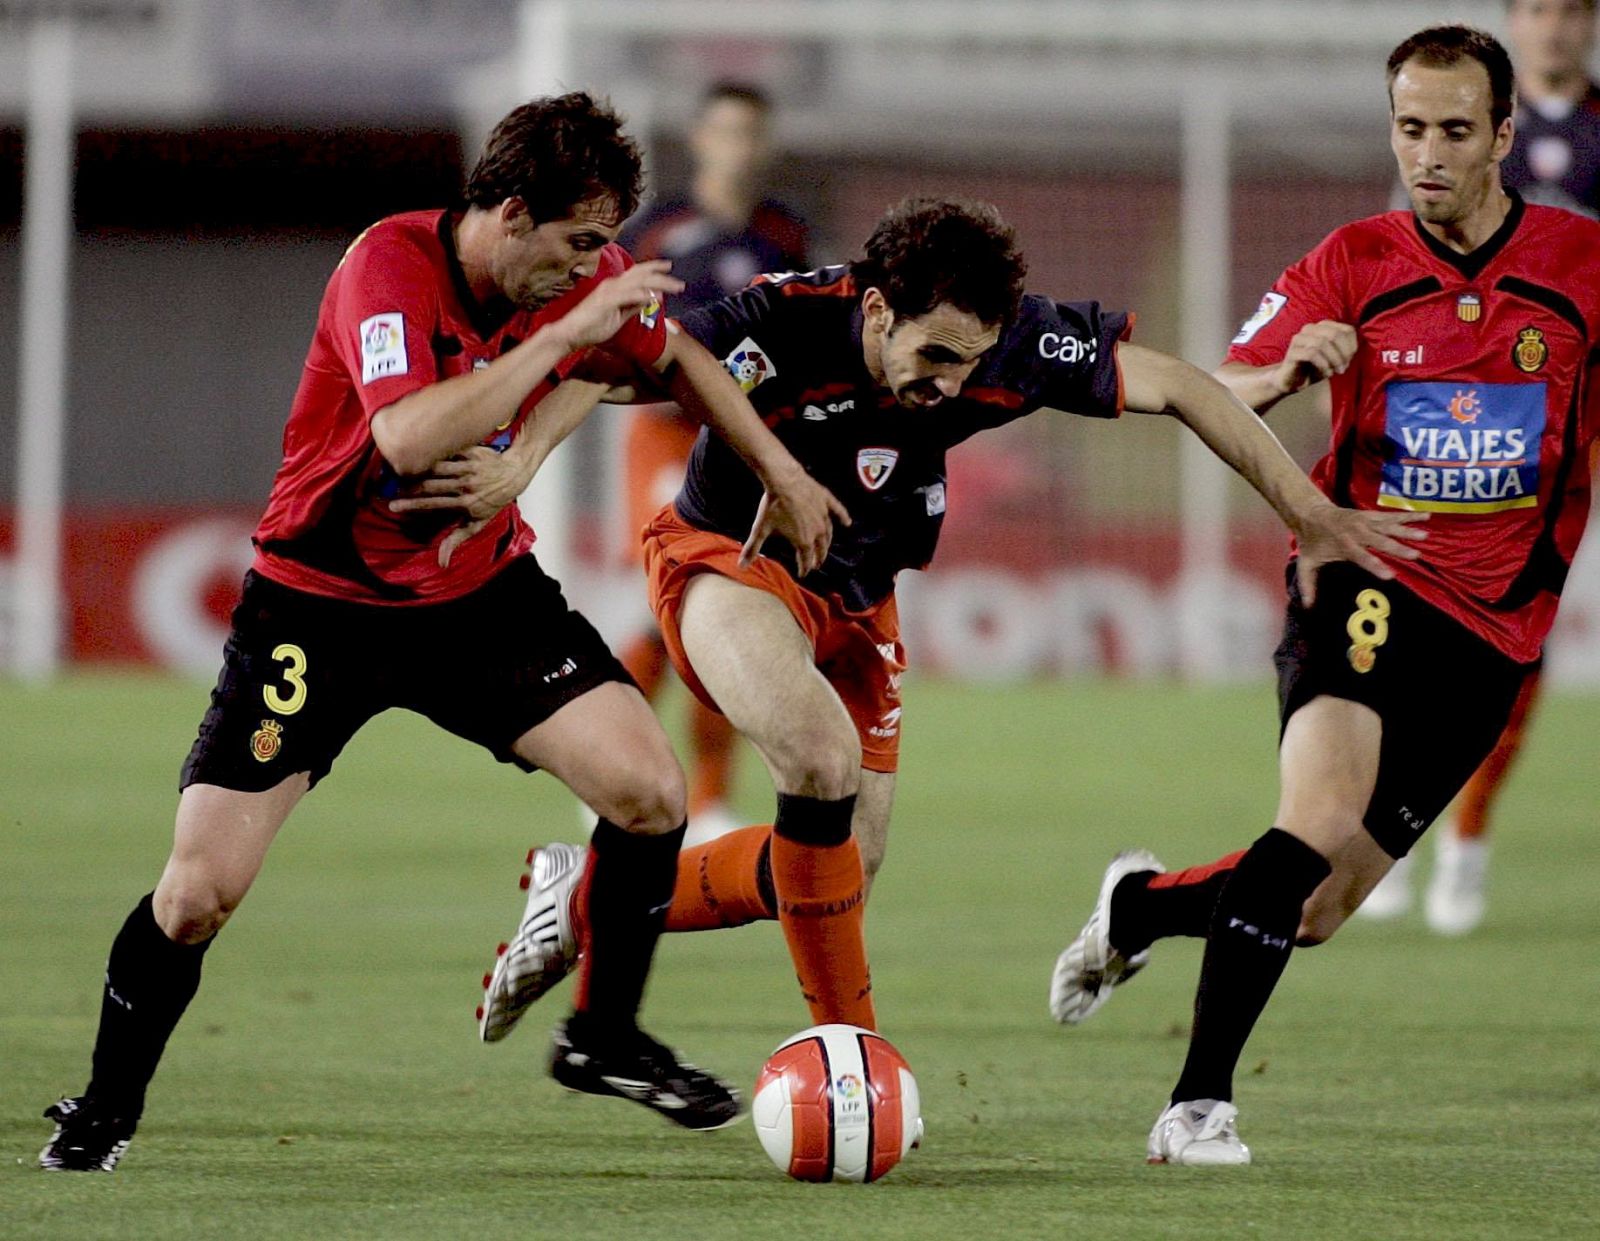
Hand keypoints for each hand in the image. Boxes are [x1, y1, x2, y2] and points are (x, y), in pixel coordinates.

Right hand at [389, 445, 531, 567]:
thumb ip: (456, 540)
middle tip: (393, 489)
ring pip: (436, 467)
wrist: (514, 474)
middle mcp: (466, 485)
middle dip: (409, 487)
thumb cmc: (493, 501)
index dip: (411, 505)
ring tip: (403, 473)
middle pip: (430, 485)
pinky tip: (420, 456)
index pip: (433, 504)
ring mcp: (469, 468)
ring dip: (418, 469)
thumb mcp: (477, 524)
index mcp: (466, 504)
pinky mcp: (471, 452)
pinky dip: (433, 453)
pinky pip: (447, 452)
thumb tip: (442, 563)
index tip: (393, 506)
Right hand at [556, 261, 684, 352]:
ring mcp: (608, 291)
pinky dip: (642, 295)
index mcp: (615, 286)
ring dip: (658, 284)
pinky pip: (627, 296)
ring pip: (638, 282)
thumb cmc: (592, 326)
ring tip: (674, 288)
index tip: (669, 268)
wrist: (570, 334)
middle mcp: (612, 284)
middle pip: (641, 274)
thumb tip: (651, 299)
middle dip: (662, 276)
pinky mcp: (605, 302)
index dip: (653, 268)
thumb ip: (634, 307)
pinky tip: (654, 298)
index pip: (637, 273)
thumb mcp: (620, 316)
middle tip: (680, 282)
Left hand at [739, 471, 851, 575]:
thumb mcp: (760, 529)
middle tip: (815, 564)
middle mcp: (817, 531)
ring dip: (827, 543)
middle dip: (818, 559)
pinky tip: (847, 522)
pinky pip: (838, 511)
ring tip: (825, 548)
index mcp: (803, 541)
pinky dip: (843, 517)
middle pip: (821, 550)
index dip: (804, 568)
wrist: (784, 480)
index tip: (803, 573)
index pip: (806, 560)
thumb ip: (753, 549)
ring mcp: (824, 516)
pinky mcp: (826, 501)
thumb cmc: (772, 505)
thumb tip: (741, 566)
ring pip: (829, 534)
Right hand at [1273, 320, 1356, 397]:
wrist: (1292, 381)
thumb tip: (1354, 349)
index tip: (1349, 361)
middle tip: (1343, 368)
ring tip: (1335, 371)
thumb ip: (1345, 349)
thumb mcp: (1334, 357)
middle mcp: (1310, 328)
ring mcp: (1299, 339)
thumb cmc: (1316, 367)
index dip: (1351, 347)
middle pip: (1335, 334)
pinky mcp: (1292, 352)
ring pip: (1323, 343)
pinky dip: (1323, 365)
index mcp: (1322, 326)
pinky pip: (1312, 354)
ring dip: (1333, 360)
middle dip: (1343, 353)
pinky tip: (1326, 373)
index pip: (1346, 330)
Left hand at [1293, 501, 1427, 604]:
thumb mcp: (1306, 563)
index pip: (1361, 558)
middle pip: (1380, 542)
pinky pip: (1393, 516)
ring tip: (1425, 536)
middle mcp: (1357, 533)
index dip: (1375, 566)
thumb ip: (1307, 585)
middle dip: (1398, 549)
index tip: (1391, 576)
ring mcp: (1365, 522)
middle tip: (1416, 556)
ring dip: (1407, 531)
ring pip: (1389, 527)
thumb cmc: (1311, 541)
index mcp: (1343, 546)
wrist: (1311, 513)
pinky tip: (1427, 517)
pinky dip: (1409, 517)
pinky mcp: (1371, 515)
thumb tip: (1307, 606)